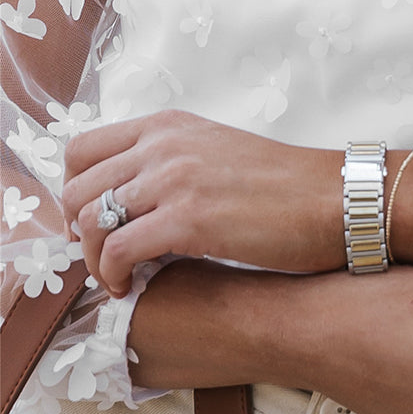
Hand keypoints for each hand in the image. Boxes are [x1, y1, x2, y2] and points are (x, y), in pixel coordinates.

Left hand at [61, 109, 339, 295]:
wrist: (335, 198)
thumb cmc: (286, 186)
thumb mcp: (217, 153)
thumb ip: (171, 163)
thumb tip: (131, 200)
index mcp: (168, 125)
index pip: (81, 150)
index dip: (75, 192)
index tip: (93, 221)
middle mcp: (163, 144)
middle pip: (76, 188)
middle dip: (79, 231)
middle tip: (103, 256)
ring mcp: (174, 178)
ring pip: (90, 220)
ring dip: (93, 258)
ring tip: (116, 278)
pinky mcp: (187, 219)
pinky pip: (117, 250)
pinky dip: (112, 276)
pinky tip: (129, 287)